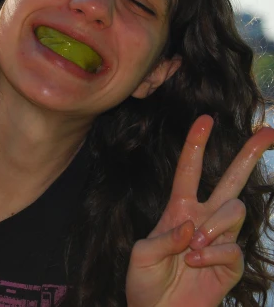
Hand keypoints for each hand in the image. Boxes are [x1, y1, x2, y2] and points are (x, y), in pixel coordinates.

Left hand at [126, 115, 273, 306]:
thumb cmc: (145, 283)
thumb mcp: (141, 255)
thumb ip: (163, 238)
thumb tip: (192, 226)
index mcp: (178, 210)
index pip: (190, 171)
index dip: (197, 145)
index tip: (205, 119)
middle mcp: (203, 219)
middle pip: (232, 181)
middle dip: (249, 155)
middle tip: (268, 132)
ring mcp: (219, 240)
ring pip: (235, 211)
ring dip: (214, 227)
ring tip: (193, 249)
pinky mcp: (231, 264)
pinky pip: (233, 248)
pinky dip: (213, 254)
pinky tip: (197, 264)